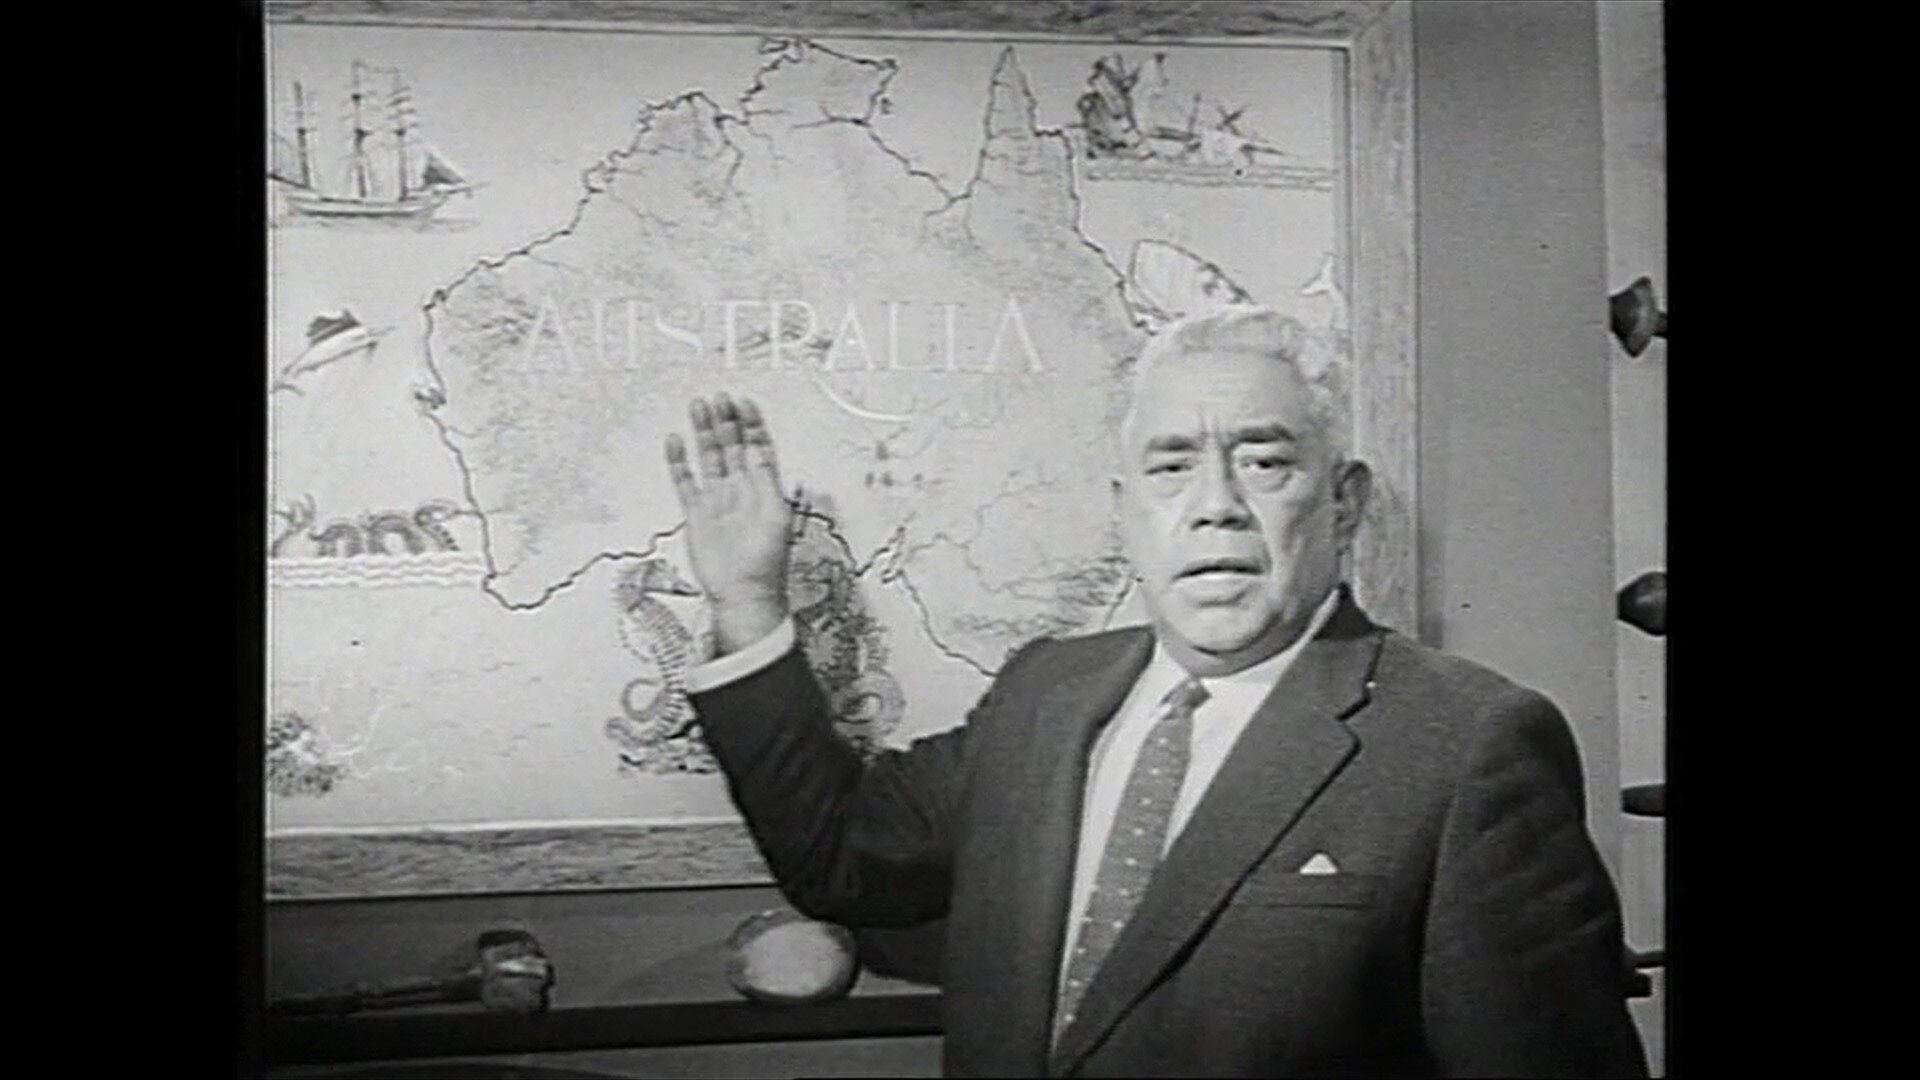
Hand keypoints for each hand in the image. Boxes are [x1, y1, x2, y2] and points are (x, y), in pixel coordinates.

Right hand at [665, 395, 794, 653]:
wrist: (743, 593)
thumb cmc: (766, 562)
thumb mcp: (776, 515)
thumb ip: (767, 481)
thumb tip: (759, 451)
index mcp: (763, 488)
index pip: (757, 446)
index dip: (752, 424)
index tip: (744, 402)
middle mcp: (740, 489)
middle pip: (731, 445)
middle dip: (726, 420)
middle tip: (719, 397)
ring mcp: (717, 499)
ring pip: (709, 456)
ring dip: (704, 431)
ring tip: (698, 406)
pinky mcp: (697, 513)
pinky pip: (685, 480)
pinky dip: (679, 460)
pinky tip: (675, 440)